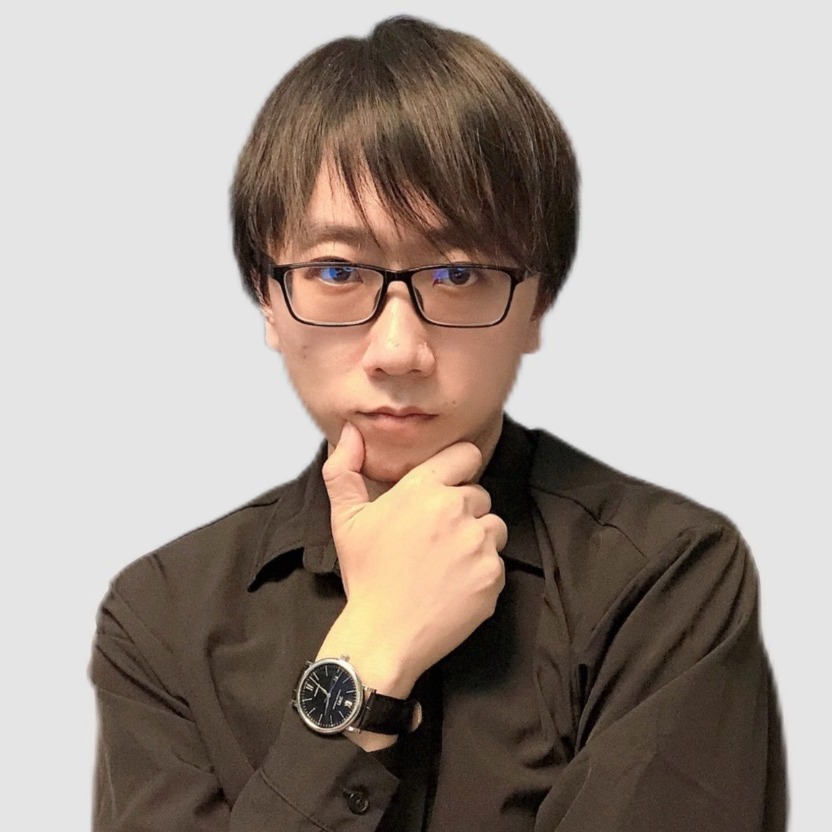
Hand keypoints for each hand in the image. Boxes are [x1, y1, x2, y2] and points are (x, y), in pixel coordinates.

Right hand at [317, 422, 507, 698]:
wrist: (383, 636)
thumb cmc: (365, 576)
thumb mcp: (346, 519)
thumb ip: (344, 469)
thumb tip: (352, 432)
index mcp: (422, 488)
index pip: (466, 454)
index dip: (457, 470)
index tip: (446, 488)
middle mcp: (455, 508)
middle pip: (479, 494)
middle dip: (463, 511)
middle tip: (435, 539)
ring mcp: (477, 543)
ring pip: (494, 526)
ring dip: (477, 538)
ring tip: (446, 562)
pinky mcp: (492, 575)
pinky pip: (497, 561)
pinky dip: (482, 571)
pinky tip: (455, 585)